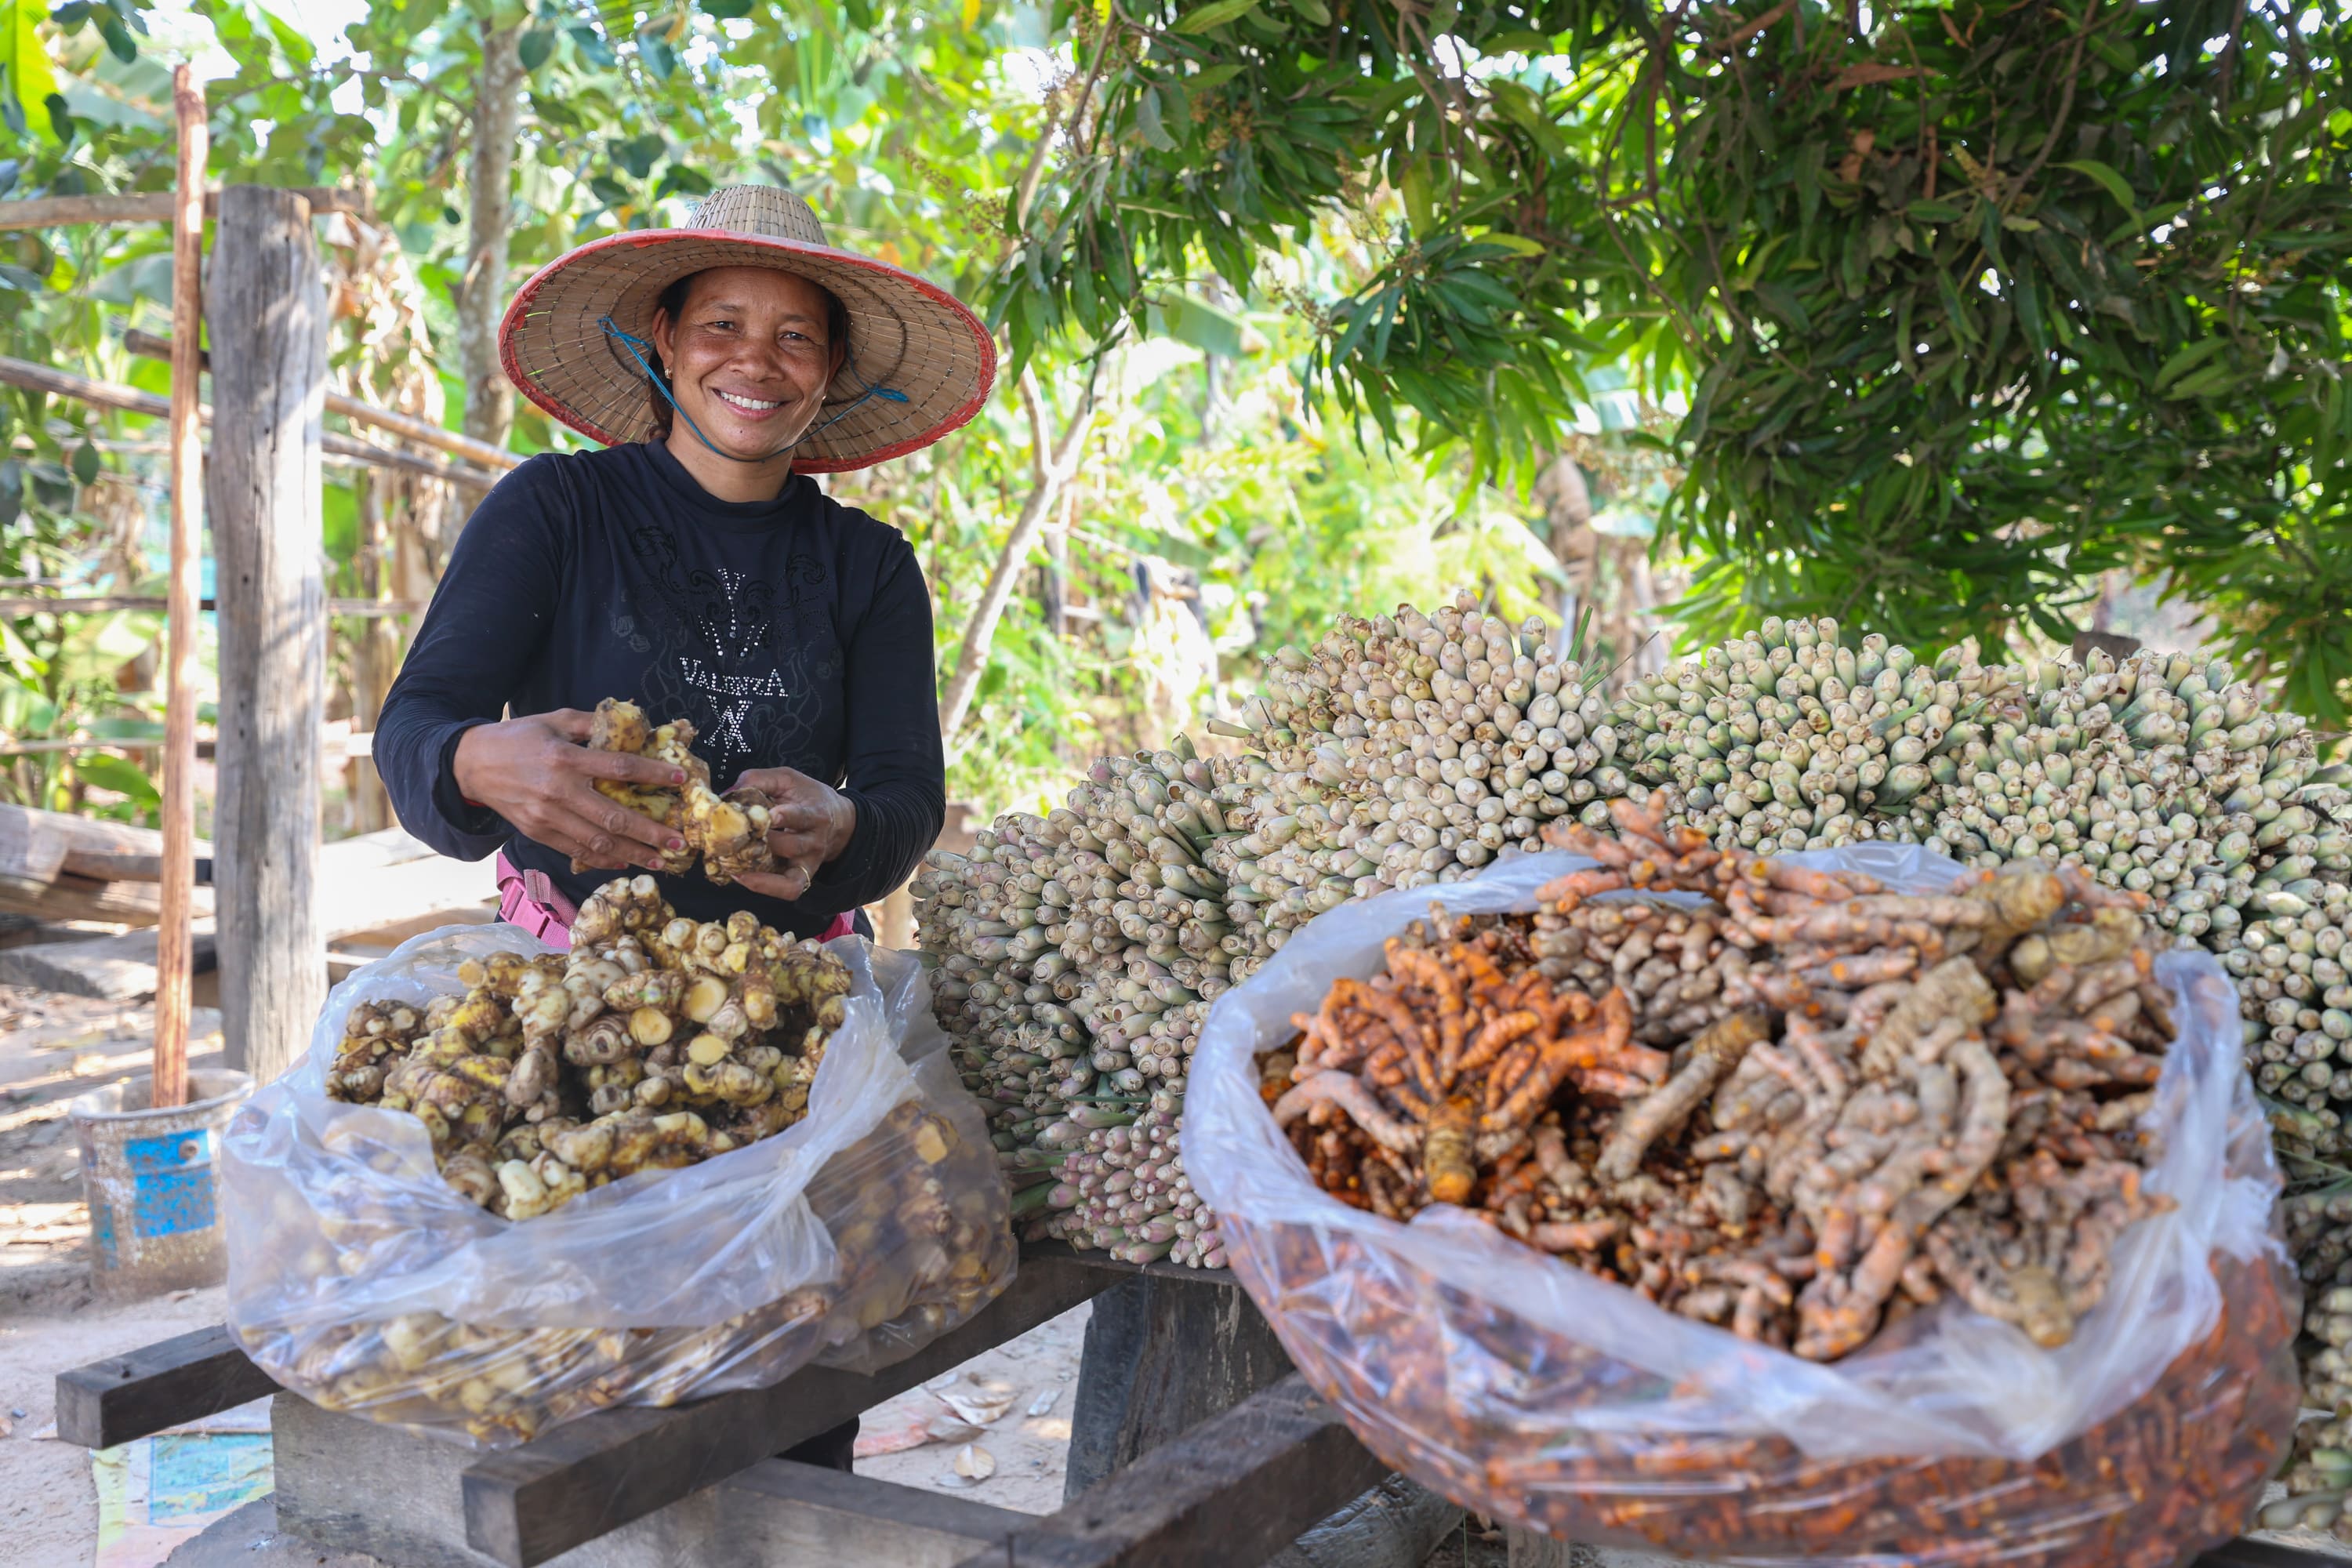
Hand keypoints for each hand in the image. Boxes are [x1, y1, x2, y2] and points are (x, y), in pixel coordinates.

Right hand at [452, 710, 690, 871]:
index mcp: (566, 758)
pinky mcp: (537, 832)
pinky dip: (602, 858)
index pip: (620, 768)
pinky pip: (575, 850)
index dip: (653, 774)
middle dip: (650, 832)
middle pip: (613, 816)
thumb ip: (591, 723)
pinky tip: (623, 861)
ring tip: (659, 860)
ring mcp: (547, 816)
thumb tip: (631, 724)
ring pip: (597, 841)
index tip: (680, 780)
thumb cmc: (518, 737)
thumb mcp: (554, 719)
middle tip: (679, 841)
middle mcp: (558, 791)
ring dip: (632, 853)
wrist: (471, 763)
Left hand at [728, 766, 855, 901]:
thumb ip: (759, 780)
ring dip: (758, 870)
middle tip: (732, 838)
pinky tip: (741, 876)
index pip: (802, 817)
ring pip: (788, 874)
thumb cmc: (807, 796)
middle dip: (762, 843)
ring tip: (730, 862)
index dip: (785, 817)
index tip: (766, 815)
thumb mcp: (788, 779)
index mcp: (815, 813)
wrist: (838, 819)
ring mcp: (810, 862)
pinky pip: (789, 889)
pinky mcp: (804, 876)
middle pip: (791, 846)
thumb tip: (726, 794)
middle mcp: (815, 841)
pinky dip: (766, 887)